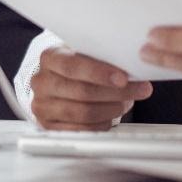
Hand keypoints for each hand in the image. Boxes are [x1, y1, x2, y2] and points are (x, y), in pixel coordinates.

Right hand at [29, 45, 152, 130]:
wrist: (57, 78)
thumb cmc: (78, 62)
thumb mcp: (86, 51)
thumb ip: (103, 56)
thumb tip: (133, 65)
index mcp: (50, 57)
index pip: (74, 66)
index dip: (100, 73)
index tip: (123, 78)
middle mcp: (42, 82)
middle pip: (82, 92)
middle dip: (117, 92)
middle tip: (140, 90)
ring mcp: (43, 105)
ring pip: (83, 112)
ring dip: (112, 108)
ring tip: (127, 102)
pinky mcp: (49, 125)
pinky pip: (80, 129)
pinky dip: (102, 123)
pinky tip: (113, 115)